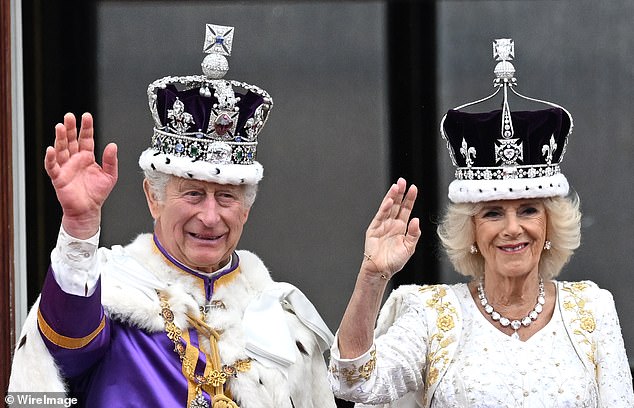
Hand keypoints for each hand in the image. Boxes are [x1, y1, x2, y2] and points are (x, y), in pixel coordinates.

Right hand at [44, 113, 117, 238]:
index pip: (86, 138)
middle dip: (70, 128)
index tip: (86, 116)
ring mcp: (66, 167)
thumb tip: (112, 145)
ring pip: (61, 149)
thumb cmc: (97, 194)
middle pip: (71, 140)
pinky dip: (51, 158)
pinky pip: (52, 166)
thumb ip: (110, 160)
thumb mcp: (110, 176)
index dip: (86, 128)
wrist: (88, 210)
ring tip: (60, 126)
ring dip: (59, 138)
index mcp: (87, 157)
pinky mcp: (59, 178)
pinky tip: (51, 149)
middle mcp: (75, 160)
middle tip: (69, 116)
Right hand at [362, 178, 420, 279]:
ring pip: (388, 208)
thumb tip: (416, 220)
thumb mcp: (409, 248)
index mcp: (401, 227)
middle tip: (403, 181)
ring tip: (396, 186)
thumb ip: (414, 234)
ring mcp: (382, 225)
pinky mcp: (374, 229)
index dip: (410, 199)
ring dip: (392, 197)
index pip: (406, 209)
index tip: (413, 188)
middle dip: (400, 193)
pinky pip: (380, 216)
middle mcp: (392, 224)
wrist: (381, 270)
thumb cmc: (394, 262)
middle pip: (397, 205)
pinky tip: (389, 201)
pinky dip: (384, 208)